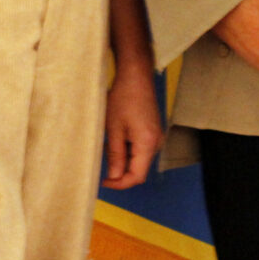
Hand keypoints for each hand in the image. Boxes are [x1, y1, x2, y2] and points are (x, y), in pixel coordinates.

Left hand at [100, 61, 163, 189]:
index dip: (120, 183)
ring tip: (106, 148)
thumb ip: (115, 155)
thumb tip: (114, 177)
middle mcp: (157, 142)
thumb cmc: (123, 98)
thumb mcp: (114, 128)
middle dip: (121, 172)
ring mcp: (157, 136)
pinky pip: (141, 148)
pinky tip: (115, 139)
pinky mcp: (153, 130)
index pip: (137, 176)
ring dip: (123, 160)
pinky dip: (128, 150)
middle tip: (101, 167)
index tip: (104, 182)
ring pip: (140, 159)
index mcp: (148, 144)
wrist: (136, 76)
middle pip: (140, 169)